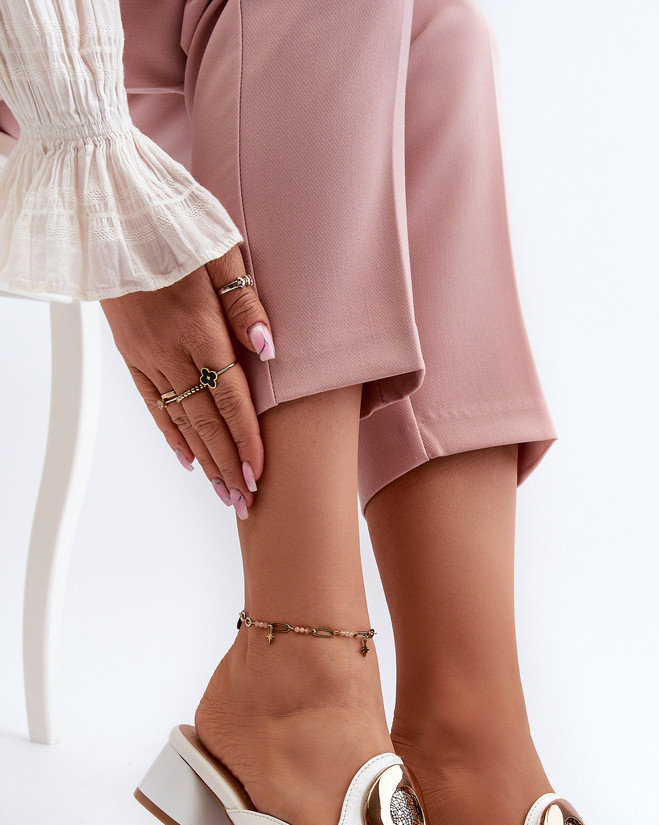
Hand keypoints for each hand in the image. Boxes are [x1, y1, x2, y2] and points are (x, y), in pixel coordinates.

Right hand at [100, 245, 274, 517]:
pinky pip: (152, 402)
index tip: (260, 474)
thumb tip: (268, 350)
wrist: (107, 206)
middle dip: (228, 465)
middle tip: (245, 503)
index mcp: (198, 328)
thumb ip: (244, 303)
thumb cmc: (171, 219)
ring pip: (179, 419)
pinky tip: (186, 457)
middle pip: (205, 421)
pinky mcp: (130, 352)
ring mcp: (146, 354)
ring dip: (203, 459)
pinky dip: (171, 433)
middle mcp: (169, 350)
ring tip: (222, 492)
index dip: (246, 440)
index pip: (229, 398)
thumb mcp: (219, 249)